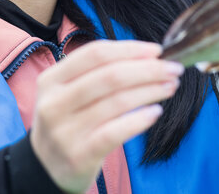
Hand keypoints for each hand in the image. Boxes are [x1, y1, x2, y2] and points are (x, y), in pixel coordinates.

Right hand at [30, 40, 183, 192]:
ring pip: (118, 102)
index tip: (157, 50)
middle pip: (110, 76)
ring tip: (170, 87)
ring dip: (151, 91)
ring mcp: (65, 130)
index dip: (130, 49)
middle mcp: (55, 102)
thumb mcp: (67, 93)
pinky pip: (116, 132)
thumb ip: (96, 73)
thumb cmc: (67, 122)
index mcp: (51, 79)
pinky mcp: (80, 154)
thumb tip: (147, 56)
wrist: (46, 169)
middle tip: (173, 69)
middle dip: (148, 69)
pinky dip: (140, 120)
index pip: (95, 53)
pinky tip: (156, 112)